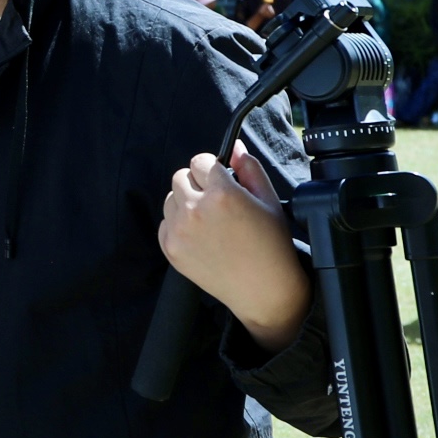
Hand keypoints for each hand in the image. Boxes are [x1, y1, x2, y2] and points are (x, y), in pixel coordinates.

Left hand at [159, 143, 311, 348]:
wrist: (263, 290)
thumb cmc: (272, 245)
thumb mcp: (269, 200)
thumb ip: (249, 168)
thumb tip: (235, 147)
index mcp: (222, 194)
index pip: (201, 161)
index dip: (213, 168)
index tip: (222, 179)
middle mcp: (195, 210)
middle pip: (181, 176)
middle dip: (197, 183)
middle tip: (217, 202)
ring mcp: (179, 231)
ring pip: (170, 198)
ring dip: (186, 202)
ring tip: (211, 221)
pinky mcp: (170, 248)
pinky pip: (165, 222)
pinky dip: (178, 224)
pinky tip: (202, 237)